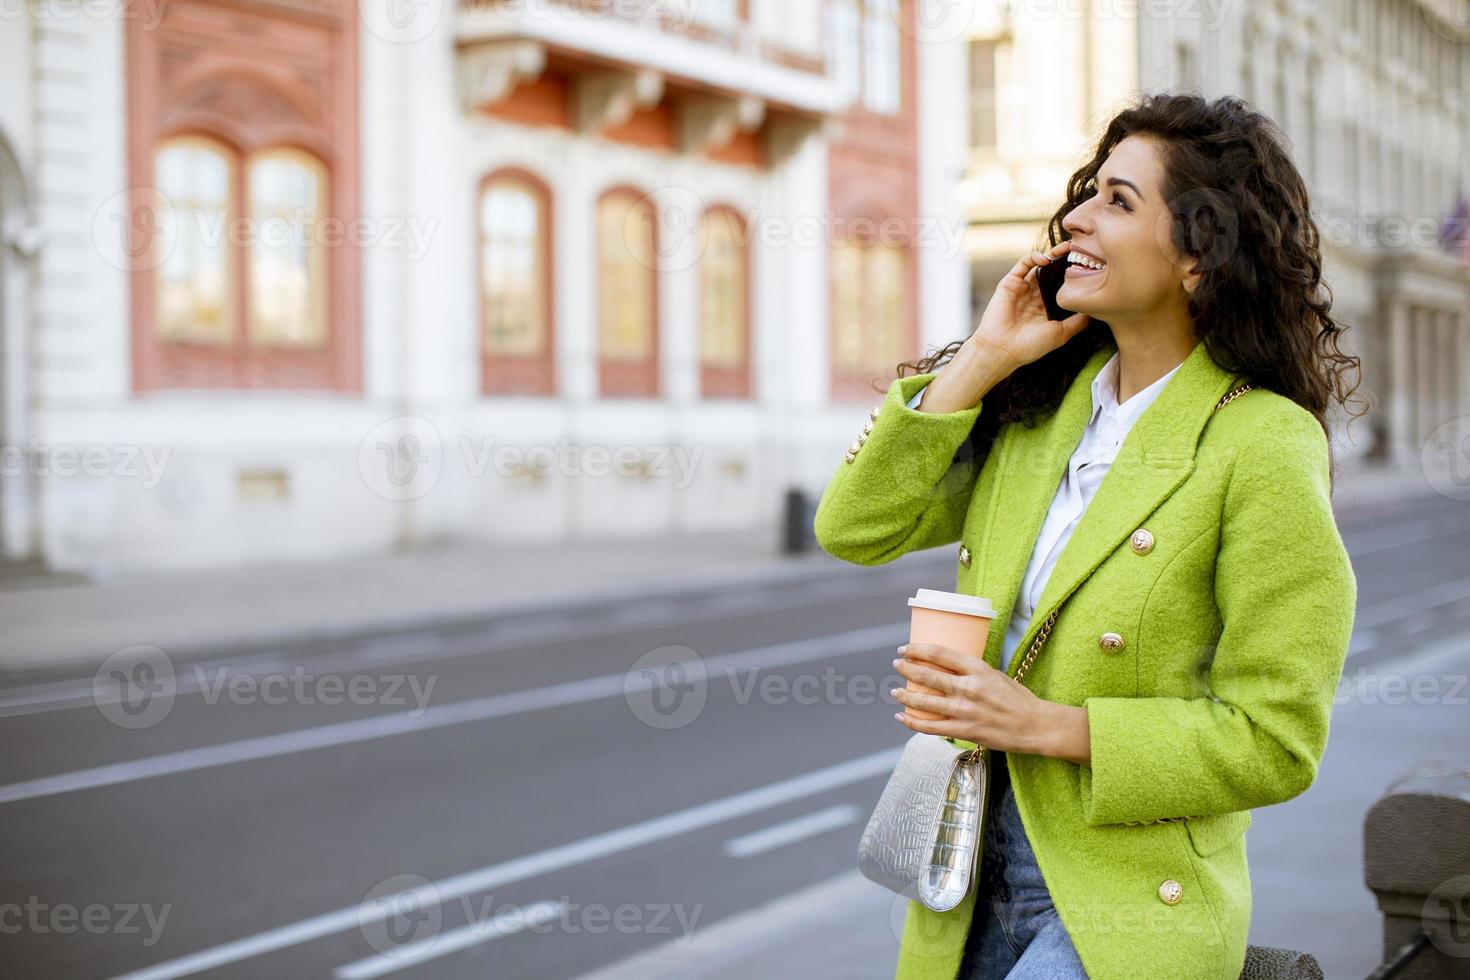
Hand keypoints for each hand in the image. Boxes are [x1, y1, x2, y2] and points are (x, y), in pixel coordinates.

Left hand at [890, 642, 1088, 761]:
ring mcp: (965, 710)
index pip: (939, 654)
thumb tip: (948, 669)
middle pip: (927, 675)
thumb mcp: (995, 675)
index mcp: (977, 669)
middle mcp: (968, 687)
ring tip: (895, 691)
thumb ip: (972, 672)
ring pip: (924, 701)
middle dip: (907, 668)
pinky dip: (913, 722)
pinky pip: (931, 727)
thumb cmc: (1017, 699)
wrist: (1035, 726)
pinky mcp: (964, 730)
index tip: (905, 649)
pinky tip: (902, 717)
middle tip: (896, 665)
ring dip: (905, 695)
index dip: (917, 650)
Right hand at [966, 240, 1092, 371]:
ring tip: (1067, 249)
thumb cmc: (1029, 346)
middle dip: (1067, 260)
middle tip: (1082, 250)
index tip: (1090, 267)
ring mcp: (1023, 288)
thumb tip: (1096, 311)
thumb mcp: (1060, 334)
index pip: (1064, 285)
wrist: (1001, 349)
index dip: (1075, 275)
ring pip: (1040, 264)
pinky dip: (1035, 257)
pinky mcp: (1010, 282)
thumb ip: (1078, 322)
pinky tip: (1046, 258)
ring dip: (1053, 254)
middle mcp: (1036, 295)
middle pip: (1054, 272)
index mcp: (1047, 307)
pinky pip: (1023, 264)